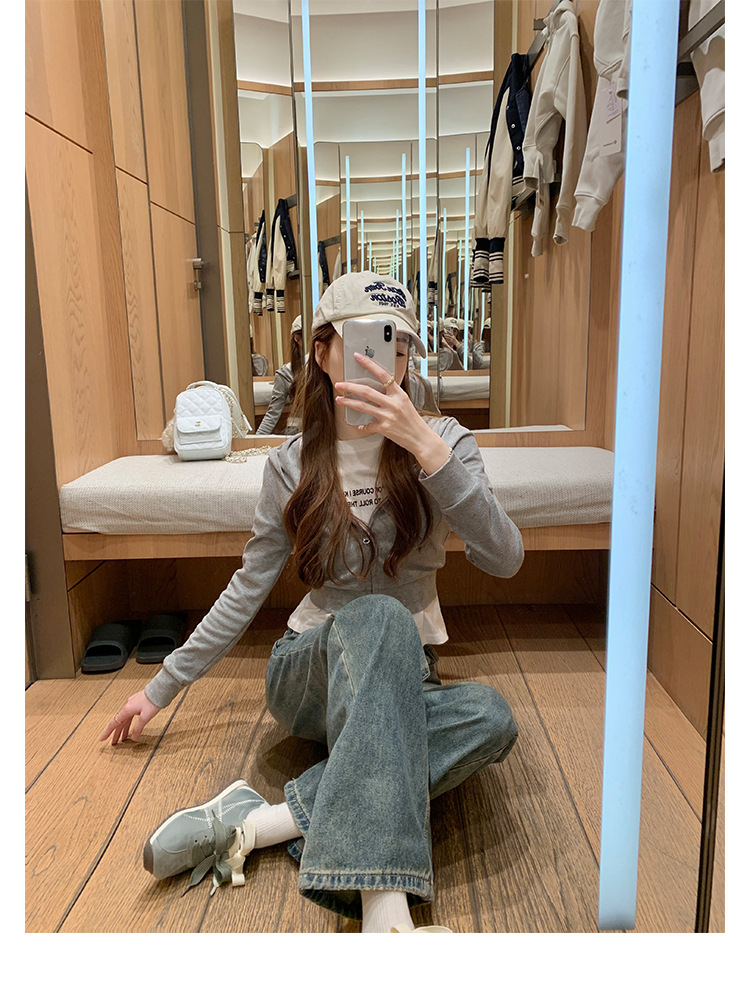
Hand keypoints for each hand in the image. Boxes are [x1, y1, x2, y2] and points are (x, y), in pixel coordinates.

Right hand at [100, 689, 160, 744]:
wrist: (160, 690)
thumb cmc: (153, 701)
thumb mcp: (145, 717)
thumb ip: (138, 728)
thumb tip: (133, 737)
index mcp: (127, 710)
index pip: (114, 723)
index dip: (108, 732)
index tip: (102, 739)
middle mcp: (127, 706)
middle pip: (119, 722)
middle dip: (116, 733)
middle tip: (114, 743)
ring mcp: (132, 703)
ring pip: (125, 719)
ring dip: (123, 728)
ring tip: (123, 738)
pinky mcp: (137, 702)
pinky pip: (130, 715)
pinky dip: (128, 722)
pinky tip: (130, 725)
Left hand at [334, 352, 449, 474]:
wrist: (421, 438)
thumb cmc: (413, 420)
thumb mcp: (405, 402)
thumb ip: (391, 395)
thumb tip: (375, 389)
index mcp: (399, 394)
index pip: (383, 374)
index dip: (369, 364)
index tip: (358, 357)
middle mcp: (393, 403)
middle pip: (367, 391)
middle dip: (350, 386)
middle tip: (339, 384)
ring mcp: (388, 416)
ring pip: (363, 406)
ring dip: (349, 402)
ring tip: (340, 399)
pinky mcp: (384, 429)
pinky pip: (368, 425)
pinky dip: (363, 426)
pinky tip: (360, 425)